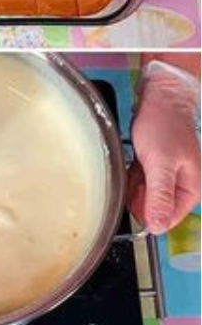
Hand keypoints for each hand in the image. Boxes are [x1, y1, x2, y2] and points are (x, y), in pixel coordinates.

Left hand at [128, 61, 200, 233]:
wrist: (161, 97)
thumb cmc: (164, 125)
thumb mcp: (160, 164)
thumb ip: (160, 196)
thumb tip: (159, 226)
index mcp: (192, 189)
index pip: (168, 219)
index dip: (148, 214)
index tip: (135, 199)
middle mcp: (182, 184)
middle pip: (154, 207)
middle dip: (140, 194)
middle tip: (140, 172)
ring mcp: (169, 175)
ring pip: (144, 194)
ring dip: (135, 182)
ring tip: (140, 162)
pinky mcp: (156, 166)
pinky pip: (140, 180)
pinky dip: (133, 173)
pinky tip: (136, 161)